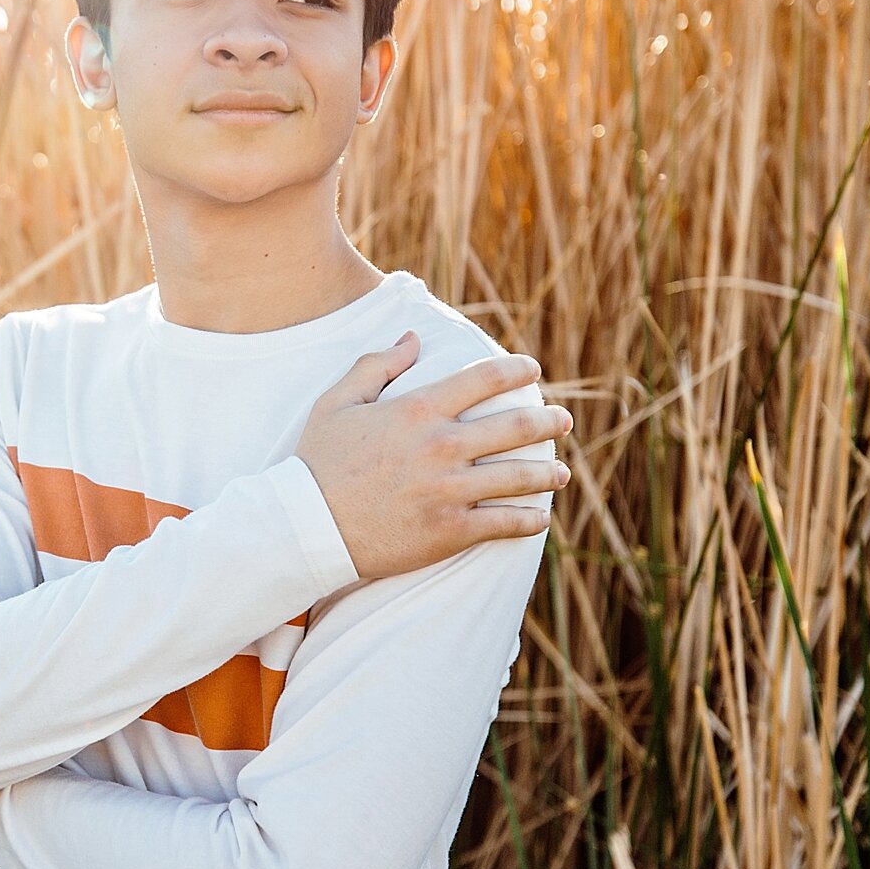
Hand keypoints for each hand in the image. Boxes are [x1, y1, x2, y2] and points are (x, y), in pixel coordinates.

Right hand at [293, 334, 571, 582]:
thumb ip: (376, 365)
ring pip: (520, 477)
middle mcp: (441, 446)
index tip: (533, 370)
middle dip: (548, 422)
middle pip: (516, 427)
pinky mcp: (450, 531)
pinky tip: (539, 518)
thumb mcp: (337, 402)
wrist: (306, 526)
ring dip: (548, 473)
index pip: (484, 379)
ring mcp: (449, 491)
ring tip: (561, 473)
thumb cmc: (318, 462)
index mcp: (418, 410)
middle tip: (563, 421)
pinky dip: (529, 520)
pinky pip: (505, 523)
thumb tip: (413, 337)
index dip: (516, 370)